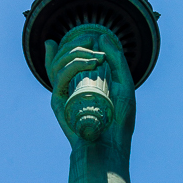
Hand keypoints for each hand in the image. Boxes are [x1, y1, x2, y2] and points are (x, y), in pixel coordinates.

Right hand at [45, 31, 135, 154]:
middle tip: (93, 43)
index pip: (68, 55)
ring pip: (58, 63)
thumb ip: (117, 61)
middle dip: (76, 43)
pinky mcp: (58, 102)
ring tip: (96, 59)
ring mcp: (62, 94)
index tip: (93, 38)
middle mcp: (68, 86)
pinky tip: (88, 63)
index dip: (76, 41)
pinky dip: (72, 65)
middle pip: (61, 55)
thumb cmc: (119, 120)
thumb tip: (102, 36)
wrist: (111, 146)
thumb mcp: (124, 86)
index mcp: (81, 81)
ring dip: (76, 53)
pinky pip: (59, 77)